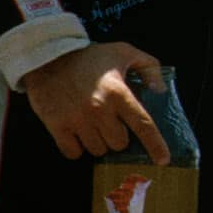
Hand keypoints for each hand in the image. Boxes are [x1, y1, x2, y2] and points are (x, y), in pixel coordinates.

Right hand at [22, 43, 169, 161]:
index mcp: (118, 92)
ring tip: (94, 124)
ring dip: (99, 141)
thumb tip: (160, 91)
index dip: (155, 145)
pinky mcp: (57, 126)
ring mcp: (76, 120)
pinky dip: (78, 148)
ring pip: (97, 150)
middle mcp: (99, 109)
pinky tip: (79, 132)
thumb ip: (149, 68)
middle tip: (113, 122)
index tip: (163, 160)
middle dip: (119, 136)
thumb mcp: (125, 52)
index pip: (142, 124)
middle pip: (119, 143)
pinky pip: (73, 153)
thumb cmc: (90, 56)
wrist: (49, 57)